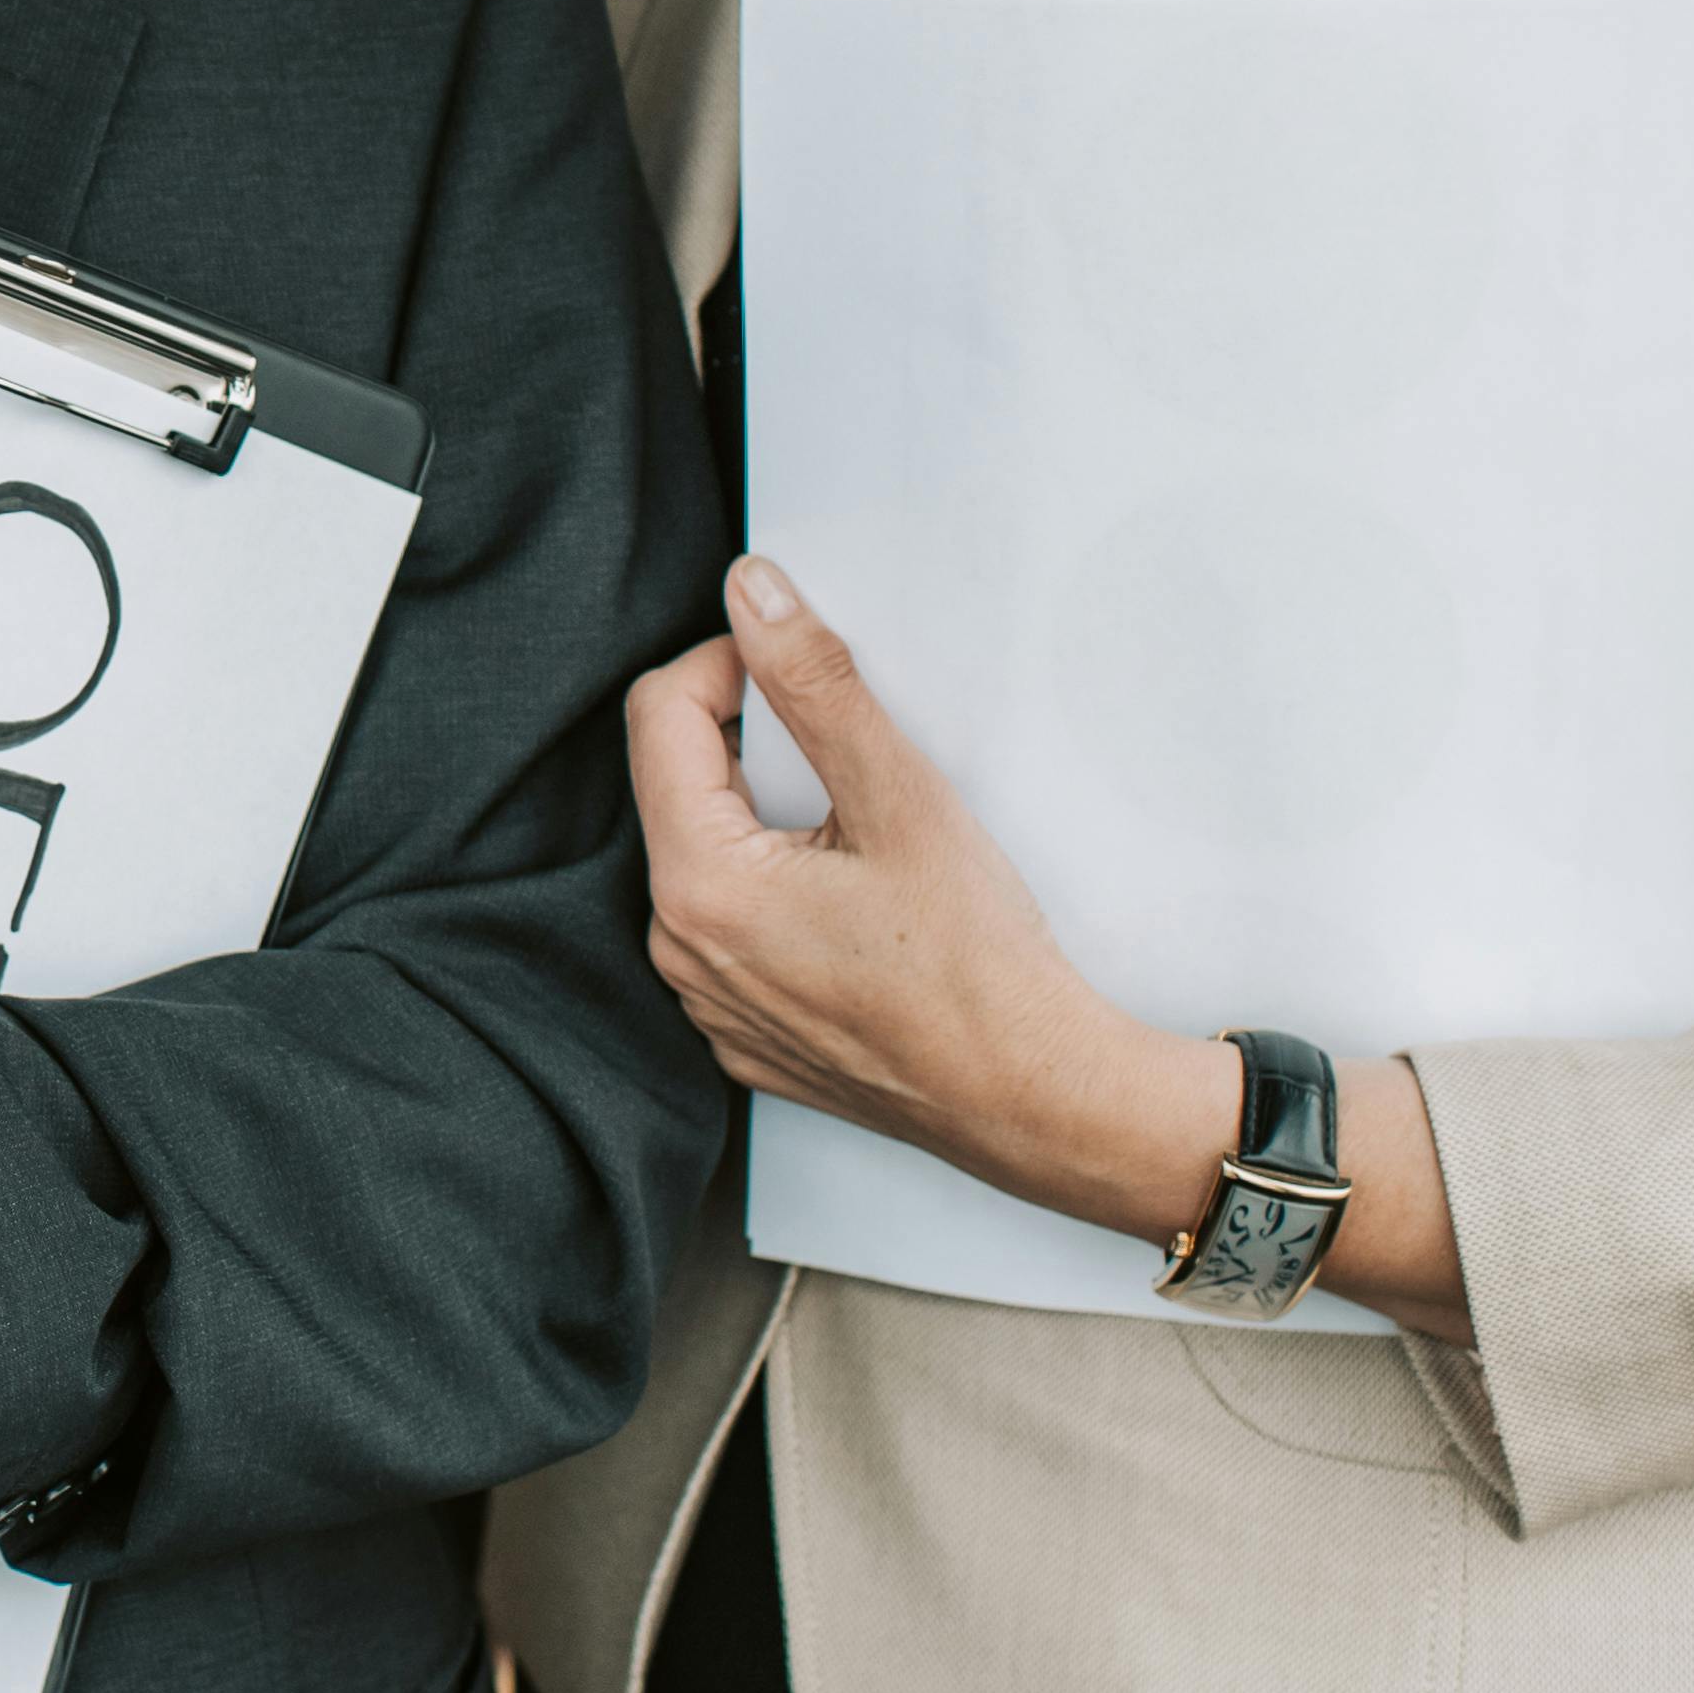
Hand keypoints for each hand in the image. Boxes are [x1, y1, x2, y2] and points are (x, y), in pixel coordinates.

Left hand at [632, 563, 1470, 1342]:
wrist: (1035, 1099)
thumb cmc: (977, 962)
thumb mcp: (898, 797)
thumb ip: (813, 683)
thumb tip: (750, 593)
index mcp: (698, 884)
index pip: (659, 717)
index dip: (726, 665)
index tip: (796, 664)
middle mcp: (680, 951)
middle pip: (679, 788)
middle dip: (749, 745)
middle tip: (849, 754)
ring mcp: (709, 1004)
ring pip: (709, 859)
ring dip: (766, 820)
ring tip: (863, 838)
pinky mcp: (746, 1036)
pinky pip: (734, 932)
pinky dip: (779, 894)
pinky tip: (857, 907)